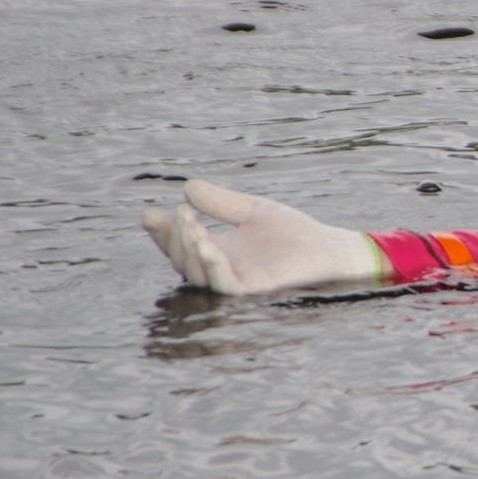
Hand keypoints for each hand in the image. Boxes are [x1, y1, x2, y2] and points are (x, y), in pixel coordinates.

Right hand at [141, 179, 380, 294]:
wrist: (328, 247)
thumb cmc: (294, 233)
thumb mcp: (252, 211)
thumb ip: (221, 202)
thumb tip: (188, 186)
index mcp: (216, 253)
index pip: (179, 246)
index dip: (163, 233)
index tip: (149, 214)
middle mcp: (221, 271)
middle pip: (183, 260)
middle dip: (175, 237)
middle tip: (180, 213)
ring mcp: (234, 283)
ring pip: (197, 272)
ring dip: (188, 247)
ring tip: (189, 222)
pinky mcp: (252, 292)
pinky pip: (223, 283)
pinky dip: (212, 264)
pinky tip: (206, 244)